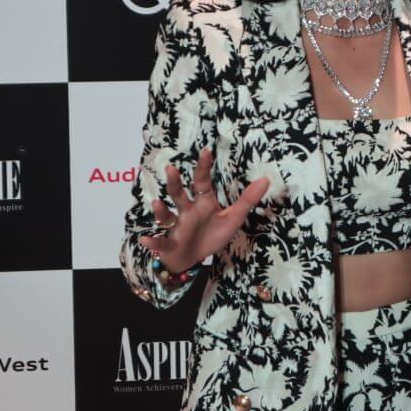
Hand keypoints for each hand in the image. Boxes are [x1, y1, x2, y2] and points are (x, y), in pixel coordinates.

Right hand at [140, 147, 270, 273]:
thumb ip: (247, 200)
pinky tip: (145, 239)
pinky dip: (152, 241)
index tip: (206, 151)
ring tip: (156, 203)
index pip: (202, 182)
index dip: (203, 167)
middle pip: (179, 194)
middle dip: (174, 183)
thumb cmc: (211, 235)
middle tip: (171, 168)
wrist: (192, 259)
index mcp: (202, 203)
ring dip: (160, 210)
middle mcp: (187, 211)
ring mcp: (176, 227)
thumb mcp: (233, 218)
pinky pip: (160, 242)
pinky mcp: (170, 243)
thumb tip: (266, 179)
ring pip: (166, 215)